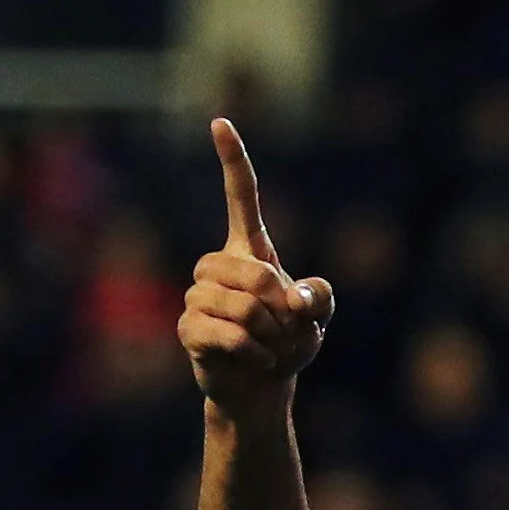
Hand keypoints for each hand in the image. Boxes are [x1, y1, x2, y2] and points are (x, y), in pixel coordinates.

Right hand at [180, 118, 333, 426]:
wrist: (262, 387)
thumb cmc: (289, 343)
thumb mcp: (318, 317)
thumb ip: (319, 297)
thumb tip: (294, 296)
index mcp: (249, 251)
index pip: (240, 197)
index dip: (232, 161)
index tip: (220, 122)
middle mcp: (217, 266)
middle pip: (252, 272)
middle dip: (279, 306)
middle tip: (285, 329)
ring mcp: (198, 296)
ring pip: (242, 307)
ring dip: (271, 335)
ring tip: (270, 347)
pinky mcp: (189, 328)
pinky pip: (230, 335)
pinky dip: (256, 354)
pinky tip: (257, 361)